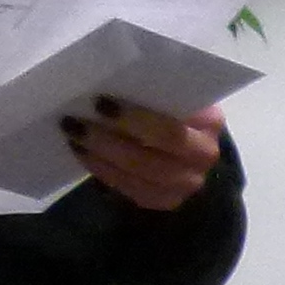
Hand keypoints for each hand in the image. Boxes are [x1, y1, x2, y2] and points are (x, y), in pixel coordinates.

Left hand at [64, 97, 223, 211]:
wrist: (189, 142)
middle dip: (110, 140)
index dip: (134, 119)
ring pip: (141, 175)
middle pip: (152, 157)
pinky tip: (84, 155)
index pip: (172, 126)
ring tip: (74, 137)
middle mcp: (204, 156)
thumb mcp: (172, 93)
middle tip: (76, 123)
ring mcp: (187, 183)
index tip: (101, 103)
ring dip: (102, 156)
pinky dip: (104, 172)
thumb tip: (106, 84)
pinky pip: (132, 190)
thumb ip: (152, 90)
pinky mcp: (167, 200)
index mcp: (209, 122)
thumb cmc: (173, 107)